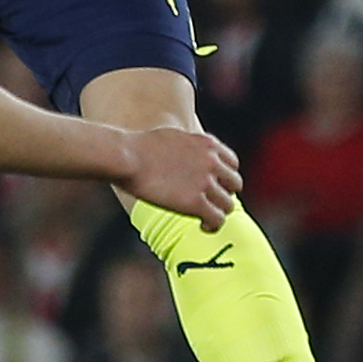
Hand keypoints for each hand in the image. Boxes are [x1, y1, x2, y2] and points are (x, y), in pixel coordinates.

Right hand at [114, 122, 240, 225]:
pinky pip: (217, 219)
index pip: (232, 164)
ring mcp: (206, 182)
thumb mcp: (174, 136)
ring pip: (228, 204)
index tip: (214, 185)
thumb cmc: (141, 147)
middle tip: (209, 202)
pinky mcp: (196, 202)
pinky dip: (212, 225)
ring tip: (205, 217)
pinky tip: (202, 226)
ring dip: (217, 211)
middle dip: (223, 194)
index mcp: (208, 144)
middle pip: (234, 184)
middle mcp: (212, 162)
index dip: (224, 177)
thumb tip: (186, 153)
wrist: (128, 157)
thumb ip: (189, 145)